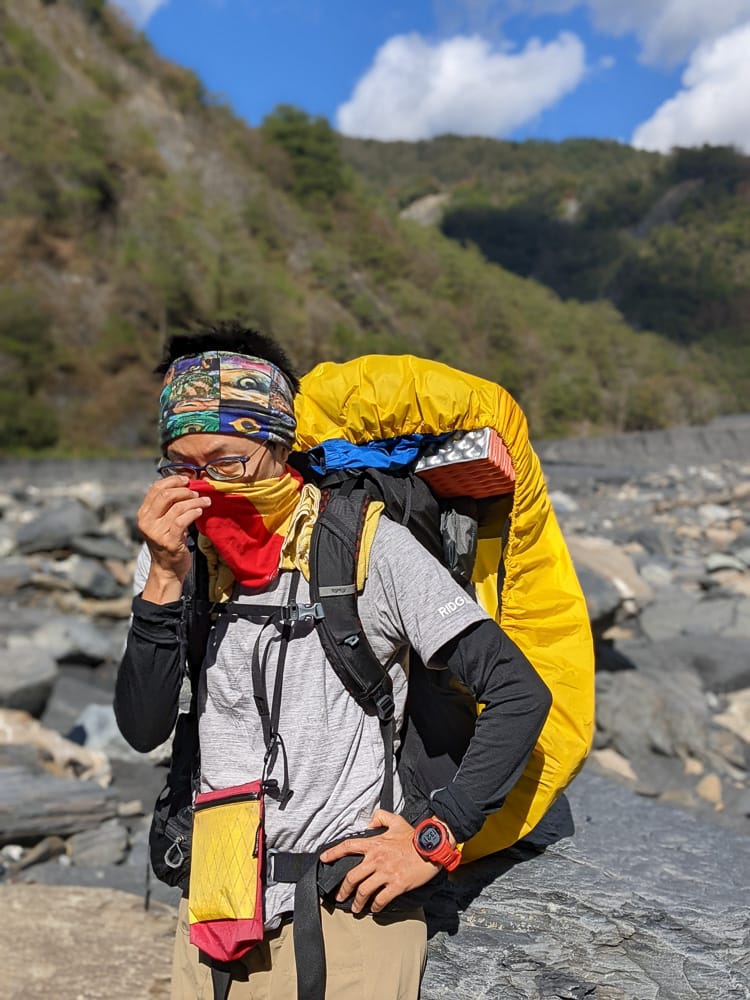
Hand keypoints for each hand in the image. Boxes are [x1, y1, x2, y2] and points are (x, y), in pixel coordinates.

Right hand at [137, 477, 210, 602]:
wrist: (167, 570)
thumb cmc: (168, 543)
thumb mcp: (161, 523)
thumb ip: (167, 506)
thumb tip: (184, 485)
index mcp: (143, 514)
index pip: (155, 489)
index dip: (172, 480)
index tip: (186, 479)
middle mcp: (146, 522)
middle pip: (165, 495)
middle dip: (184, 490)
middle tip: (196, 492)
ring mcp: (156, 532)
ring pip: (177, 507)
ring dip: (195, 501)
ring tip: (205, 501)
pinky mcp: (169, 541)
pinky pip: (182, 520)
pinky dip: (193, 512)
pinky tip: (200, 511)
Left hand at [319, 810, 440, 914]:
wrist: (432, 847)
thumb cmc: (414, 836)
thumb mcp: (396, 820)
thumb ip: (380, 817)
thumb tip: (370, 823)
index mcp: (374, 844)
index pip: (348, 847)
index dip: (333, 853)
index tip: (324, 859)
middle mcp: (377, 859)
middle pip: (352, 877)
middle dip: (343, 889)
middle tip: (340, 896)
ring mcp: (386, 873)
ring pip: (364, 891)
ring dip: (357, 902)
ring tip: (356, 908)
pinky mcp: (397, 885)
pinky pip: (381, 899)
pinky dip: (376, 906)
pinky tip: (375, 909)